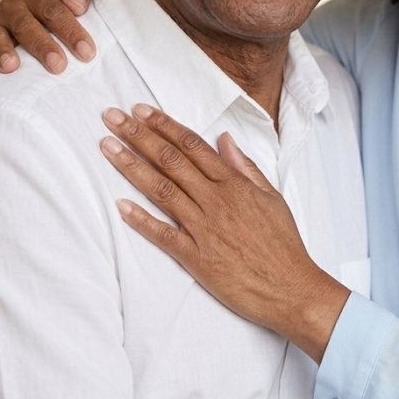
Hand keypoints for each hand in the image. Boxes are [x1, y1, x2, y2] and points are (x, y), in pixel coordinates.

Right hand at [0, 0, 95, 87]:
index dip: (70, 30)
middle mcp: (14, 6)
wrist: (49, 6)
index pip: (53, 10)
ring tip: (11, 67)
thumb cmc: (68, 1)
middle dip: (41, 45)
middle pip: (26, 25)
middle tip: (58, 65)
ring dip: (3, 53)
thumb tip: (75, 3)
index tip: (87, 52)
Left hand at [100, 104, 349, 362]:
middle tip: (112, 118)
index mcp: (234, 184)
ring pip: (161, 190)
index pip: (193, 146)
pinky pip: (162, 235)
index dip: (164, 126)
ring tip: (107, 147)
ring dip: (131, 166)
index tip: (141, 111)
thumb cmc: (283, 244)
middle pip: (171, 161)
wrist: (290, 288)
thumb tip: (224, 139)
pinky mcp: (195, 258)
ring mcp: (203, 229)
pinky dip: (140, 220)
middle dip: (139, 135)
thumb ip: (246, 167)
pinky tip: (120, 205)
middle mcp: (215, 201)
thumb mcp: (272, 196)